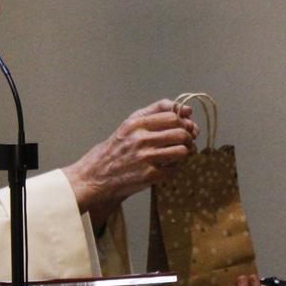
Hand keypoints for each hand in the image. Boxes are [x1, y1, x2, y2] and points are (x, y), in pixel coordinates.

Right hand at [63, 99, 198, 226]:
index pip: (172, 115)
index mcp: (137, 123)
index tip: (187, 127)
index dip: (185, 121)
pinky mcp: (148, 175)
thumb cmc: (116, 149)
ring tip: (181, 156)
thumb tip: (185, 110)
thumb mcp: (130, 125)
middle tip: (188, 143)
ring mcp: (145, 157)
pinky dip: (175, 170)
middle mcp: (141, 138)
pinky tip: (168, 169)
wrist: (96, 175)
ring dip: (186, 154)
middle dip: (189, 138)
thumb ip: (155, 113)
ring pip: (182, 151)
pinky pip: (174, 170)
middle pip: (181, 133)